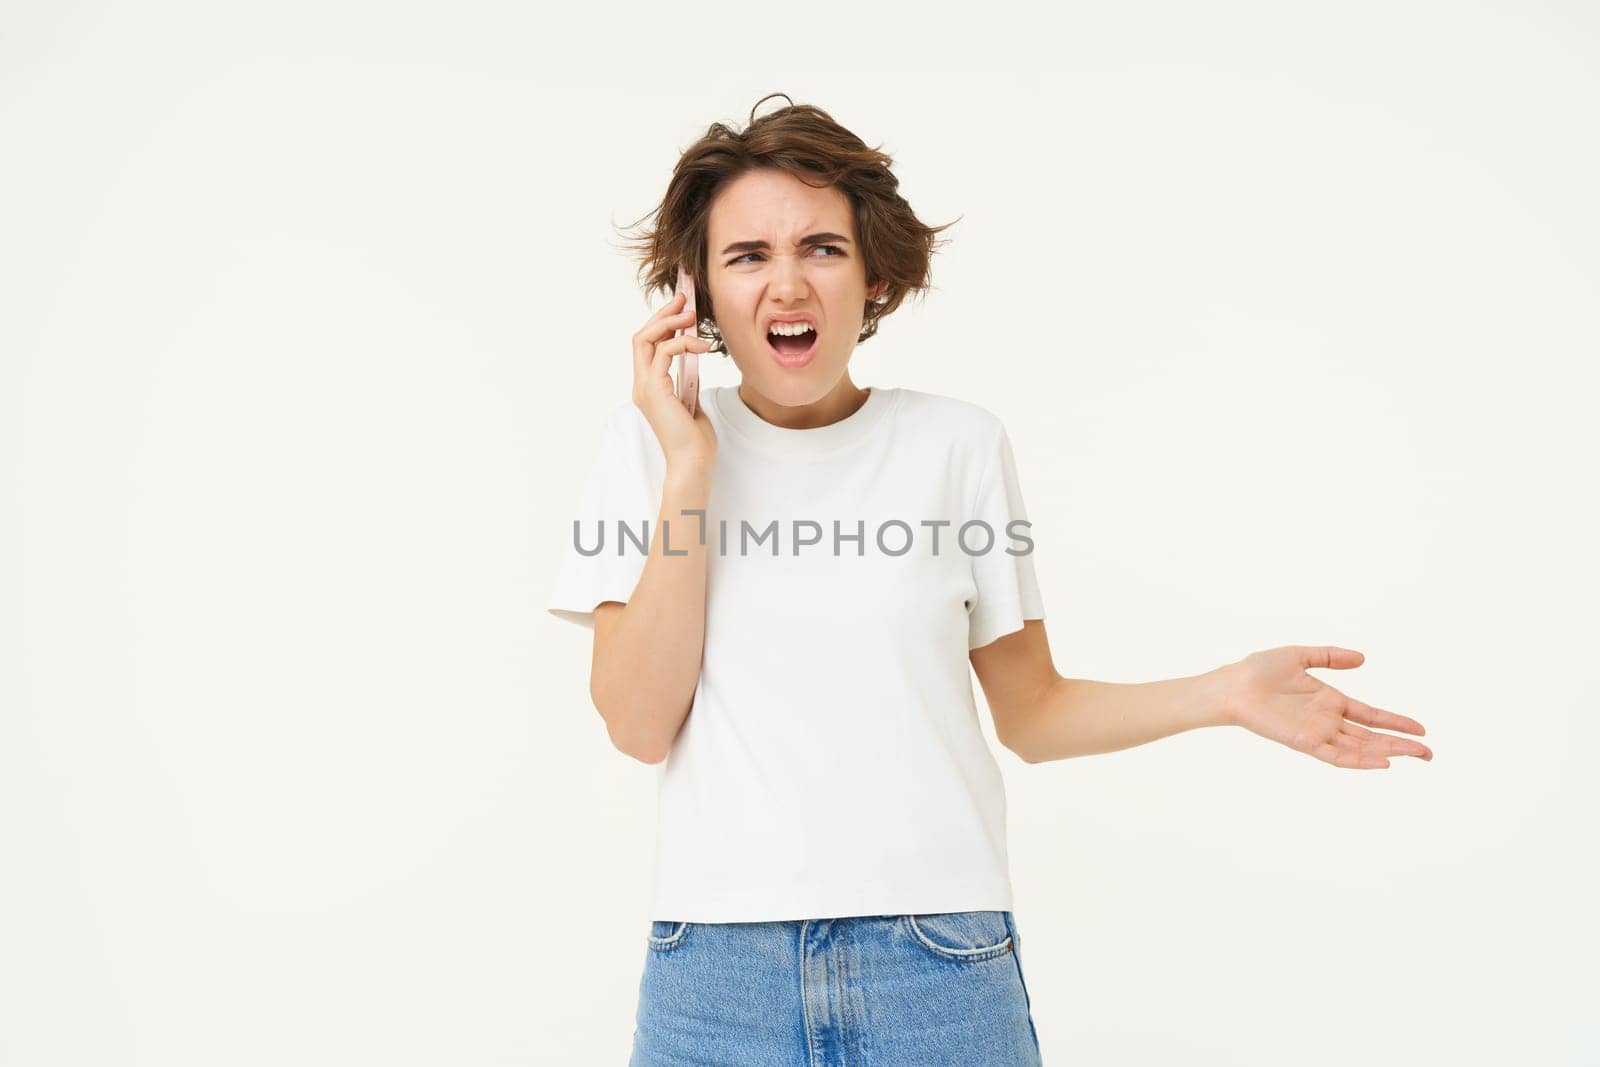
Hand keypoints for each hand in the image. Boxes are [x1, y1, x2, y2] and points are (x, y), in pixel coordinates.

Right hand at [631, 290, 716, 468]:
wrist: (693, 463)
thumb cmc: (696, 442)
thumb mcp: (692, 404)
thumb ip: (687, 383)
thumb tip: (693, 363)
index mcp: (649, 389)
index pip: (647, 347)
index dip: (661, 324)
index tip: (681, 309)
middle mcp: (641, 386)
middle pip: (641, 337)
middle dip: (662, 314)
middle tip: (684, 298)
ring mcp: (645, 388)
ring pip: (646, 339)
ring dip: (670, 322)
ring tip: (693, 316)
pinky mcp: (655, 390)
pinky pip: (665, 352)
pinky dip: (684, 342)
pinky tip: (703, 346)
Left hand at [1219, 646, 1431, 768]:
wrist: (1232, 684)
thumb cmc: (1258, 670)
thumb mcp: (1300, 655)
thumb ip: (1330, 656)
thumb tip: (1363, 658)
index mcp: (1329, 701)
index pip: (1370, 716)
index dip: (1395, 722)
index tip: (1421, 729)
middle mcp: (1327, 720)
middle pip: (1371, 737)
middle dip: (1400, 745)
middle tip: (1429, 753)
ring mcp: (1317, 733)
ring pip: (1360, 748)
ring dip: (1387, 753)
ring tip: (1416, 756)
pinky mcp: (1304, 741)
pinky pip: (1336, 755)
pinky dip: (1359, 760)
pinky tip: (1382, 762)